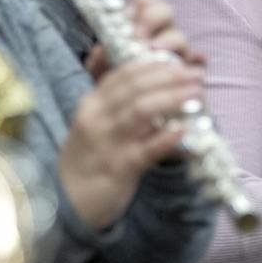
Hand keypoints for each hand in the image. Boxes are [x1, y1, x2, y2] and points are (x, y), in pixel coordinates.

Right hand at [60, 50, 206, 229]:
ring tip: (196, 94)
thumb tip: (155, 89)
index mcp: (92, 105)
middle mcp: (97, 118)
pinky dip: (166, 138)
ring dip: (172, 98)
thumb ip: (116, 106)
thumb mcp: (94, 126)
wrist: (65, 200)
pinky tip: (183, 130)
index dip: (153, 65)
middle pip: (135, 87)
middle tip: (195, 75)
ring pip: (141, 111)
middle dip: (169, 77)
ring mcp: (107, 143)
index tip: (177, 61)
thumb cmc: (86, 160)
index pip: (123, 74)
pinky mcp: (119, 168)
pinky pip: (146, 149)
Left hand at [81, 0, 200, 81]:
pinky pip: (199, 61)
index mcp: (140, 26)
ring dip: (168, 40)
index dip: (137, 7)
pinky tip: (195, 62)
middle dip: (151, 19)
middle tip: (138, 35)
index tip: (124, 20)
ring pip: (179, 36)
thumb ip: (100, 58)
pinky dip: (198, 59)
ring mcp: (177, 51)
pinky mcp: (189, 71)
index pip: (144, 2)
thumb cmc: (118, 85)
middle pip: (165, 12)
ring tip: (155, 51)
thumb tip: (103, 49)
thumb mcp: (102, 71)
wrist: (131, 110)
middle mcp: (160, 34)